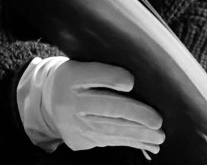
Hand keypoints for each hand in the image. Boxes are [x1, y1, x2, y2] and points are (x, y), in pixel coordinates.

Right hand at [39, 60, 163, 153]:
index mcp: (72, 75)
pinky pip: (108, 141)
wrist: (47, 102)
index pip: (93, 75)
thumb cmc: (76, 77)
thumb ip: (104, 69)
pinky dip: (130, 142)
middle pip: (104, 106)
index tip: (130, 81)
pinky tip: (148, 143)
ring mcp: (74, 124)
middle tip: (157, 120)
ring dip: (137, 134)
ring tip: (158, 136)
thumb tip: (137, 77)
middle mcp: (71, 101)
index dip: (111, 77)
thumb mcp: (82, 64)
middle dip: (133, 115)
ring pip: (110, 129)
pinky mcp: (79, 141)